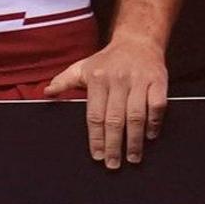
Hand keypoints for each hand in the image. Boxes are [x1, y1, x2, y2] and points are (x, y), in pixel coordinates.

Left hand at [45, 34, 171, 168]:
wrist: (138, 39)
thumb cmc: (109, 59)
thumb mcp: (83, 66)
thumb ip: (64, 81)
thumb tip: (46, 93)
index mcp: (97, 79)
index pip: (95, 115)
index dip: (96, 138)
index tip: (97, 156)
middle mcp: (117, 80)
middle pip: (115, 119)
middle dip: (113, 145)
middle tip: (113, 164)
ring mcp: (139, 80)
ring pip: (136, 115)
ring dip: (134, 140)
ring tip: (132, 157)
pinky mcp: (158, 80)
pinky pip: (157, 106)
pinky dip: (154, 122)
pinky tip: (150, 135)